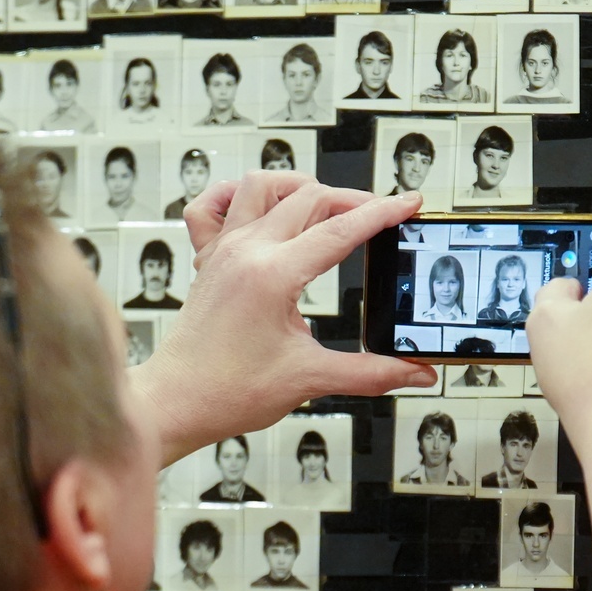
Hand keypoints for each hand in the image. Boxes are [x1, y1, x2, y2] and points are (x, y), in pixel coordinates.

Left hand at [135, 173, 437, 459]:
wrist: (175, 404)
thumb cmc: (227, 392)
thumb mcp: (311, 379)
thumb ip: (372, 373)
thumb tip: (416, 372)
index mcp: (272, 276)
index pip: (341, 230)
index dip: (383, 214)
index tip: (409, 204)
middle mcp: (245, 252)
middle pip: (309, 198)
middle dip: (353, 201)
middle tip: (381, 217)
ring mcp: (222, 251)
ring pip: (262, 186)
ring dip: (299, 187)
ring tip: (327, 206)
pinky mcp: (207, 260)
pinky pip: (211, 205)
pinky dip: (234, 195)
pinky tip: (257, 207)